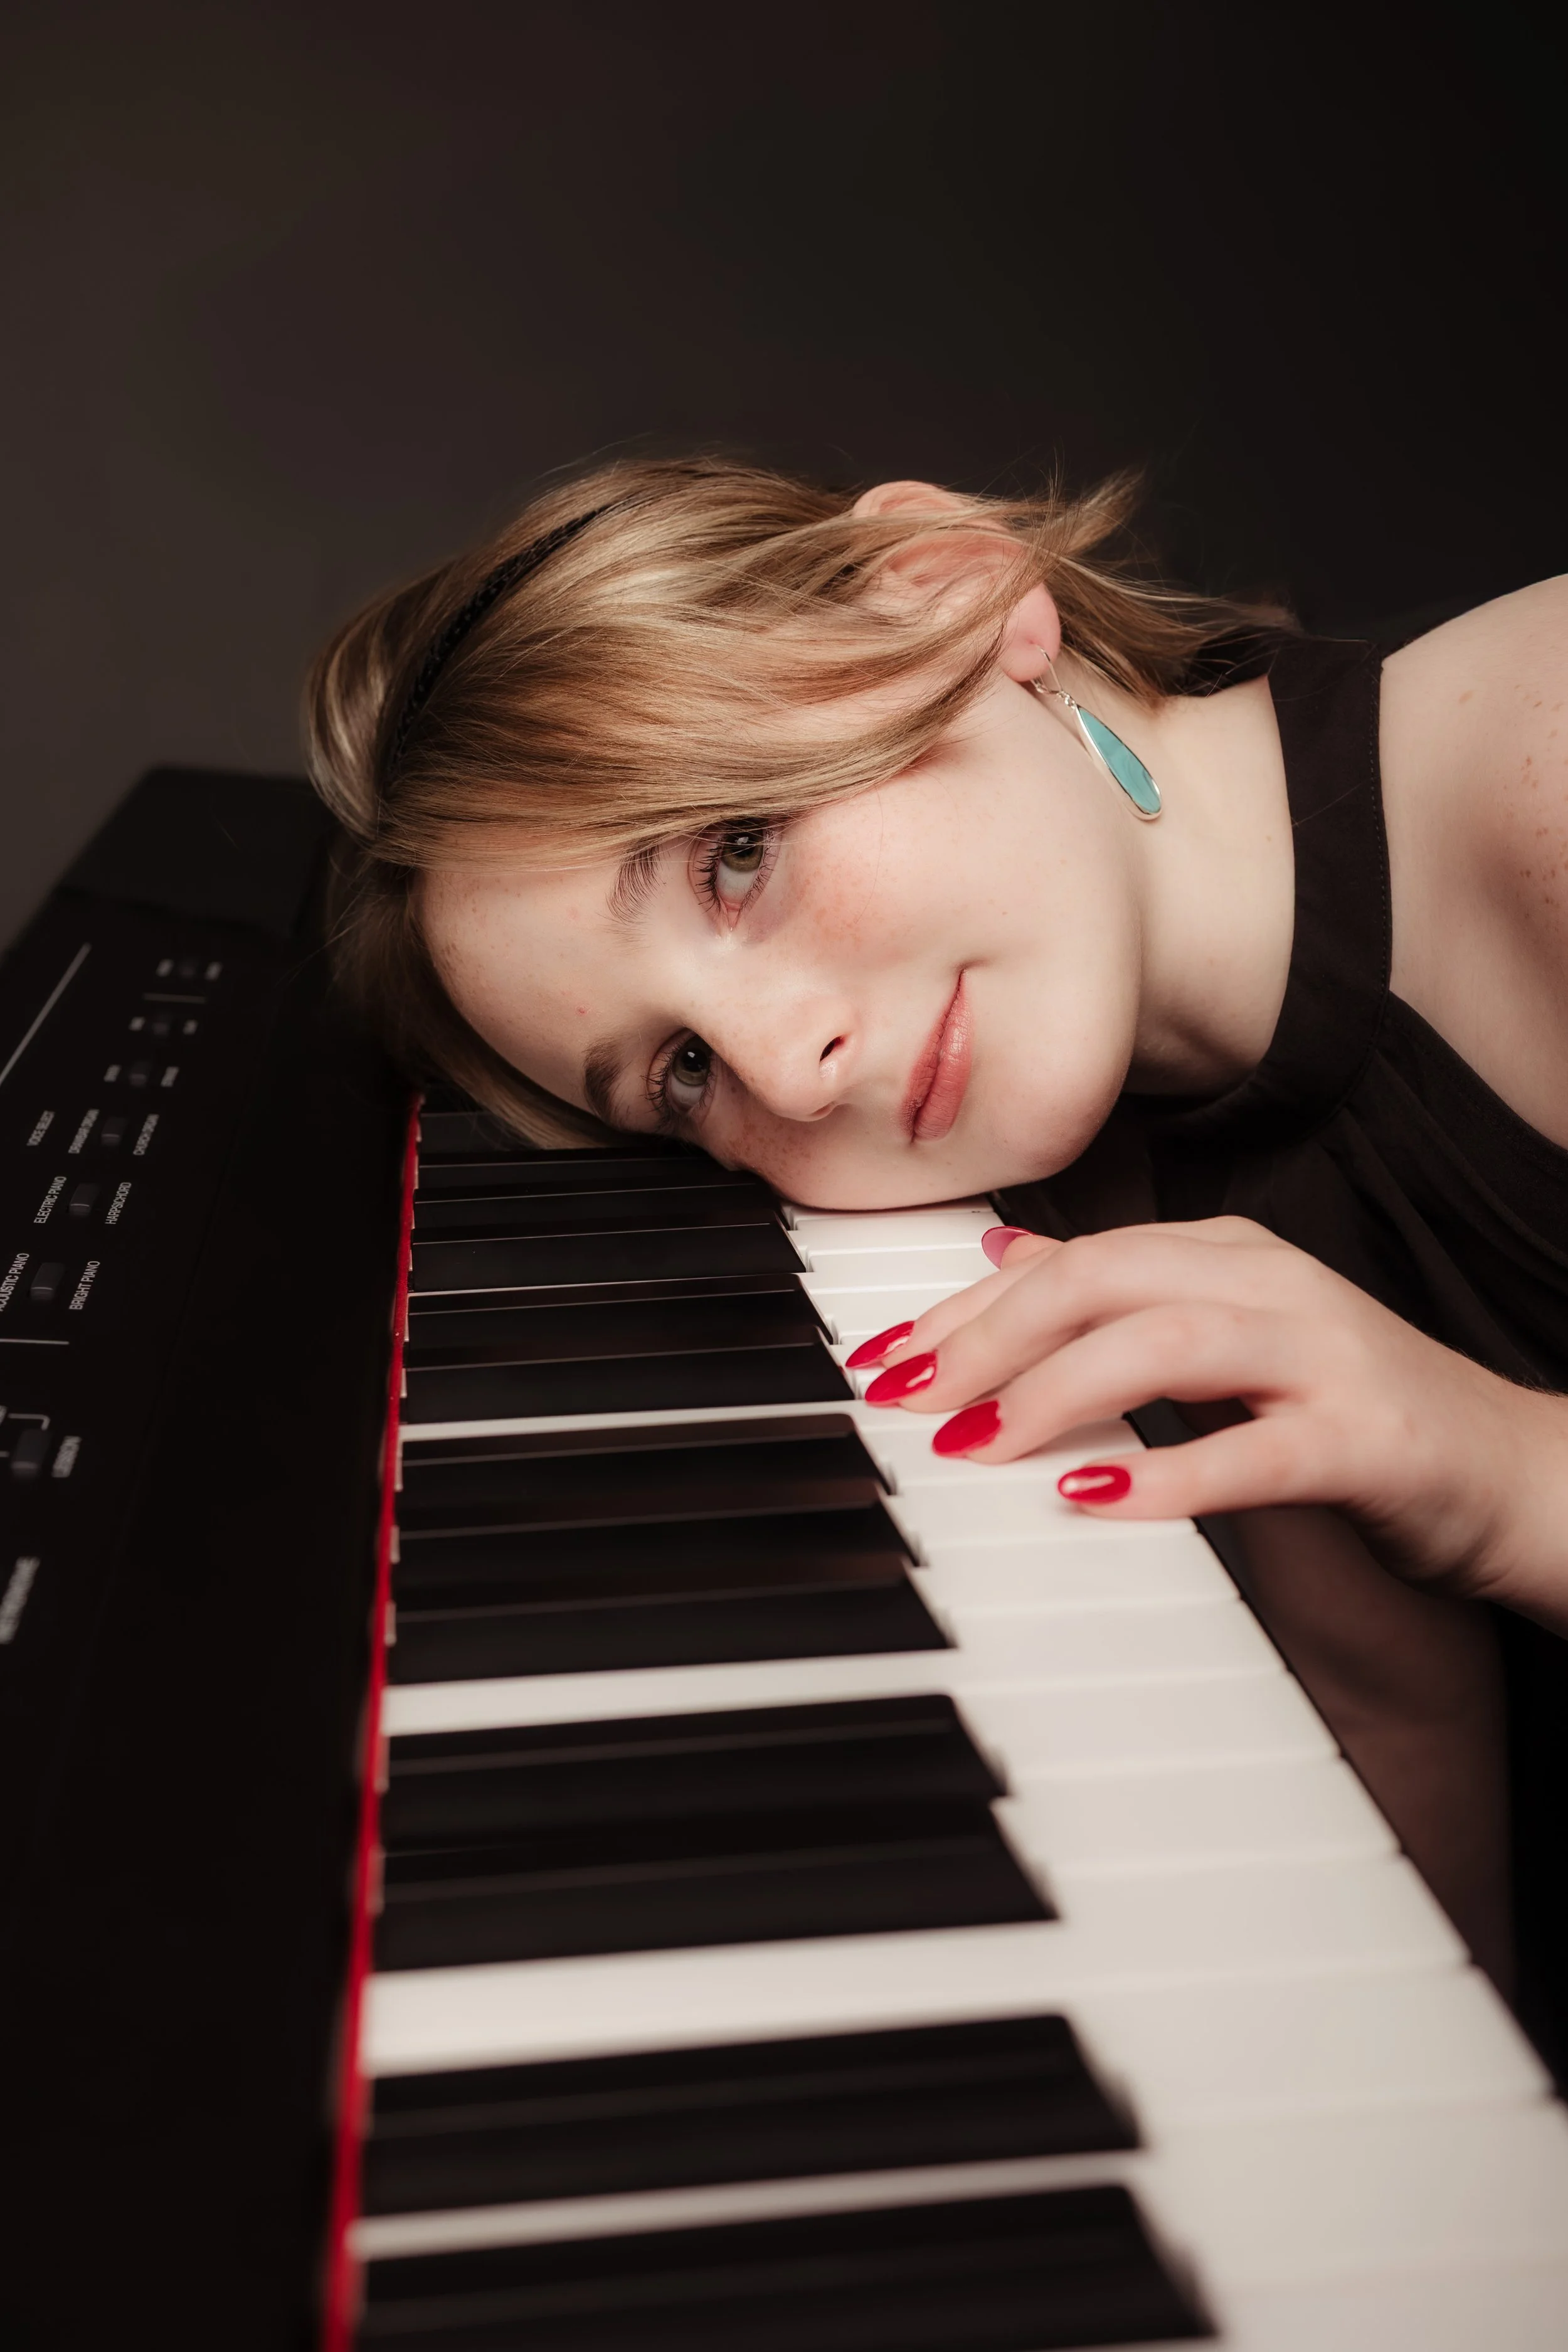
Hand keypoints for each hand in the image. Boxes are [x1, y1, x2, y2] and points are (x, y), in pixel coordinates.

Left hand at [851, 1217, 1567, 1626]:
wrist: (1519, 1476)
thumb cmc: (1359, 1415)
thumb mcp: (1229, 1338)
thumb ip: (1123, 1296)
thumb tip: (1005, 1253)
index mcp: (1229, 1256)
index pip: (1071, 1261)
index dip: (964, 1308)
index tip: (880, 1360)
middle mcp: (1272, 1285)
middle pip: (1102, 1281)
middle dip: (986, 1338)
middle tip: (903, 1400)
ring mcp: (1325, 1357)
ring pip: (1167, 1343)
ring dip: (1055, 1391)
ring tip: (974, 1441)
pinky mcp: (1367, 1440)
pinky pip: (1255, 1451)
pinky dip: (1168, 1474)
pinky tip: (1093, 1498)